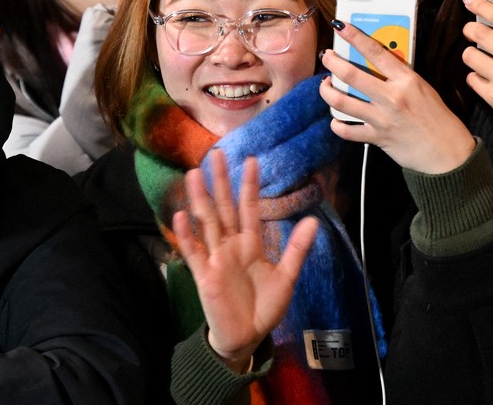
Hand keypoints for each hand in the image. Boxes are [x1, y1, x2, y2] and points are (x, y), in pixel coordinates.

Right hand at [173, 152, 317, 372]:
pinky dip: (186, 235)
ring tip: (194, 174)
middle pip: (224, 207)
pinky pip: (193, 252)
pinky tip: (180, 215)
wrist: (246, 337)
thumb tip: (312, 220)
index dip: (249, 185)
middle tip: (216, 153)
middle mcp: (231, 245)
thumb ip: (297, 249)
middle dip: (220, 182)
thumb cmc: (264, 306)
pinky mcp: (204, 275)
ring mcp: (215, 258)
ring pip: (206, 222)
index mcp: (251, 243)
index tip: (251, 159)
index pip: (249, 208)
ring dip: (200, 199)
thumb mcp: (286, 277)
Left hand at [320, 21, 474, 173]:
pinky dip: (337, 125)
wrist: (447, 153)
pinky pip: (347, 130)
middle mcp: (392, 97)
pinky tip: (335, 119)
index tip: (340, 26)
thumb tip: (375, 63)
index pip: (375, 52)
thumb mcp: (422, 88)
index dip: (354, 36)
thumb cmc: (437, 117)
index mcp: (406, 79)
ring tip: (325, 85)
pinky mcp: (377, 137)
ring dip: (327, 91)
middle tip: (326, 56)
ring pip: (342, 102)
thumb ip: (399, 76)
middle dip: (333, 62)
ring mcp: (382, 118)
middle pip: (352, 75)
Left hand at [461, 0, 492, 122]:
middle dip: (471, 28)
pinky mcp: (492, 96)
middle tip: (472, 29)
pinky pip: (471, 78)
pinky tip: (487, 77)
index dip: (483, 5)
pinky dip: (475, 76)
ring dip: (473, 53)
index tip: (471, 0)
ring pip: (470, 55)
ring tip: (482, 57)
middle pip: (479, 33)